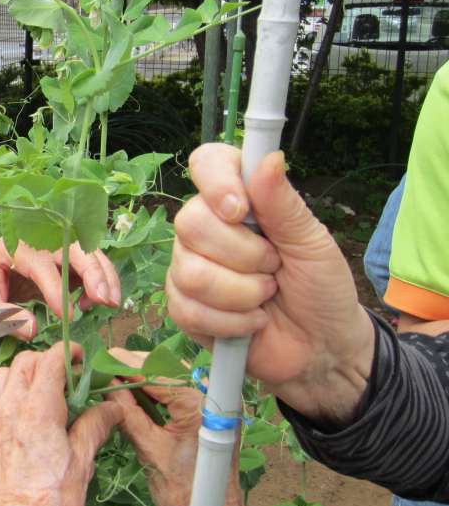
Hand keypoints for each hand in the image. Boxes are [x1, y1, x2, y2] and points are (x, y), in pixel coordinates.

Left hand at [0, 239, 121, 341]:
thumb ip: (4, 318)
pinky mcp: (60, 261)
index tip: (67, 315)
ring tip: (108, 303)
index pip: (39, 263)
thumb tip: (34, 329)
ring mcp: (50, 249)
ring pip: (85, 252)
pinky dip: (98, 280)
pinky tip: (93, 302)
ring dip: (102, 275)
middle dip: (92, 271)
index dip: (56, 288)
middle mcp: (34, 242)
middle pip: (71, 247)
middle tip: (105, 300)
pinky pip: (86, 265)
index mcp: (11, 248)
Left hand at [0, 344, 121, 505]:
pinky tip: (35, 415)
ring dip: (26, 374)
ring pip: (5, 375)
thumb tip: (112, 407)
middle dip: (48, 360)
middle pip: (25, 361)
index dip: (68, 352)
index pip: (49, 359)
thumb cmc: (48, 503)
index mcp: (37, 408)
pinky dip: (15, 392)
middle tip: (72, 378)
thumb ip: (94, 427)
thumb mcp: (82, 464)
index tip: (83, 358)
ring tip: (50, 393)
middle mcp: (11, 406)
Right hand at [111, 347, 305, 505]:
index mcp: (198, 403)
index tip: (96, 360)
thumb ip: (128, 414)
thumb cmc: (184, 494)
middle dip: (130, 367)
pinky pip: (175, 391)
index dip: (123, 365)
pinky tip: (130, 393)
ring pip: (168, 376)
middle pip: (162, 368)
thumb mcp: (149, 451)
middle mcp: (209, 396)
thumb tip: (106, 385)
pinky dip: (153, 390)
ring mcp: (210, 403)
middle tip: (99, 369)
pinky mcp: (206, 413)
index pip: (154, 372)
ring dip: (140, 377)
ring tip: (110, 379)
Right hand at [168, 144, 373, 423]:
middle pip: (191, 222)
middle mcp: (204, 229)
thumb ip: (285, 204)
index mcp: (238, 200)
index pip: (207, 164)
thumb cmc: (321, 288)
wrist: (322, 348)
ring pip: (191, 272)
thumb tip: (269, 157)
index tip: (240, 210)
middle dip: (245, 255)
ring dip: (243, 293)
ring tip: (266, 297)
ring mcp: (188, 267)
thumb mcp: (313, 243)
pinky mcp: (183, 308)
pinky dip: (232, 322)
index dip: (215, 182)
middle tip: (274, 267)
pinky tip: (252, 321)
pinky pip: (190, 310)